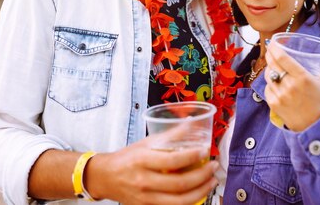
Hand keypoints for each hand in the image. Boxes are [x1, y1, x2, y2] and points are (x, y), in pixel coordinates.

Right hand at [85, 132, 218, 204]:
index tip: (205, 150)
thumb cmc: (127, 158)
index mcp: (143, 161)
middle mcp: (144, 181)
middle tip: (213, 167)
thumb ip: (170, 135)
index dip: (192, 156)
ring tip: (211, 182)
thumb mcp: (146, 143)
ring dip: (200, 192)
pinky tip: (198, 193)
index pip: (173, 160)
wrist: (105, 177)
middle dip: (202, 176)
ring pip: (179, 201)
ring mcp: (145, 198)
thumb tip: (191, 123)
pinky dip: (188, 202)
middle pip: (179, 183)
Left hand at [264, 42, 319, 131]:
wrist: (314, 127)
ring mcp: (280, 95)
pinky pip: (267, 89)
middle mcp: (289, 85)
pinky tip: (276, 84)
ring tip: (274, 69)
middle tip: (270, 51)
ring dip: (269, 70)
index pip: (282, 58)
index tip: (272, 43)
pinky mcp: (274, 104)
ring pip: (268, 76)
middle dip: (269, 55)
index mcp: (302, 78)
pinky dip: (269, 85)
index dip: (274, 48)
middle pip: (272, 65)